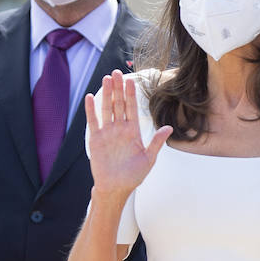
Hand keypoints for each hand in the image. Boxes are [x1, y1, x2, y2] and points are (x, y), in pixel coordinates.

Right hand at [84, 70, 171, 199]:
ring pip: (107, 109)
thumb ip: (156, 142)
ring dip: (106, 94)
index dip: (131, 94)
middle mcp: (120, 129)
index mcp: (133, 132)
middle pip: (119, 104)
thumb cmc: (133, 176)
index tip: (131, 80)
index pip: (132, 108)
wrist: (116, 188)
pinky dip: (91, 109)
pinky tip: (91, 96)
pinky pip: (93, 121)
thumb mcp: (148, 158)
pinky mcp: (96, 139)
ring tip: (106, 78)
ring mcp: (107, 133)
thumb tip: (168, 127)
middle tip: (117, 72)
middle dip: (118, 88)